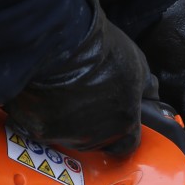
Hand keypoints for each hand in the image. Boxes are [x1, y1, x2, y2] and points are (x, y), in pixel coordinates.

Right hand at [5, 0, 155, 155]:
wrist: (56, 41)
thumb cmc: (99, 51)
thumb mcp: (138, 67)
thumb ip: (145, 90)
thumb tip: (151, 97)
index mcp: (123, 126)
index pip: (127, 144)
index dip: (121, 129)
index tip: (114, 116)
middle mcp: (94, 138)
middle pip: (96, 141)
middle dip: (92, 122)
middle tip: (85, 95)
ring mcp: (63, 135)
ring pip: (66, 135)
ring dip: (65, 119)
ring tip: (63, 89)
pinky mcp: (34, 126)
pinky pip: (38, 124)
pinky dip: (39, 112)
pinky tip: (42, 91)